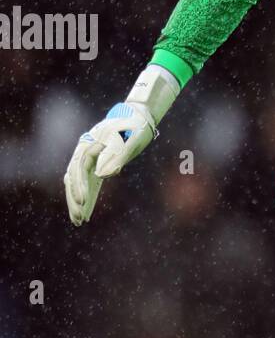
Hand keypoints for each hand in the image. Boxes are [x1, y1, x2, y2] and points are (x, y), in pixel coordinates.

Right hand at [63, 65, 179, 225]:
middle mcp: (84, 151)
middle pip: (73, 178)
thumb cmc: (135, 127)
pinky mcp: (97, 164)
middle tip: (78, 220)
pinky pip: (87, 182)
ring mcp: (89, 158)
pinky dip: (86, 196)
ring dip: (76, 201)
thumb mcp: (130, 139)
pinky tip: (86, 211)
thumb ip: (116, 156)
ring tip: (79, 221)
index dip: (79, 186)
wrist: (138, 117)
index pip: (79, 169)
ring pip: (77, 182)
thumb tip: (102, 175)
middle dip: (74, 199)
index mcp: (89, 144)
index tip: (83, 202)